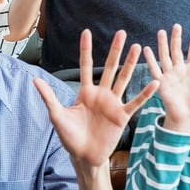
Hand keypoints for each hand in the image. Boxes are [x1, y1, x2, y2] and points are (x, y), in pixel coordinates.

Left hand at [34, 30, 157, 172]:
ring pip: (123, 79)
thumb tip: (35, 80)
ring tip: (138, 47)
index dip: (86, 50)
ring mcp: (113, 104)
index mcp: (85, 92)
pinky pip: (135, 102)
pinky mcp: (121, 116)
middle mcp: (101, 94)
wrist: (83, 156)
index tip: (87, 32)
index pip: (86, 66)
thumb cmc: (69, 137)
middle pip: (109, 68)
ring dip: (130, 64)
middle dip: (115, 50)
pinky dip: (145, 93)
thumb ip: (49, 97)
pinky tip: (154, 82)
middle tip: (122, 33)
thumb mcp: (57, 115)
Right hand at [143, 25, 189, 132]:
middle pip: (176, 50)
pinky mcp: (161, 83)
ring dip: (162, 44)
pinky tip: (147, 49)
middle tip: (176, 26)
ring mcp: (170, 75)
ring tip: (161, 32)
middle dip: (176, 38)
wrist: (187, 117)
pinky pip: (155, 69)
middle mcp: (179, 70)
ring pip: (165, 56)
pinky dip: (150, 60)